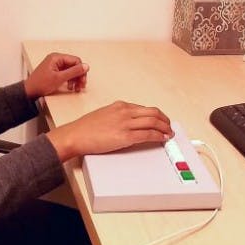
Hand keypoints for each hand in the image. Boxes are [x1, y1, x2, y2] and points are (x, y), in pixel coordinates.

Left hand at [25, 52, 88, 98]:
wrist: (29, 91)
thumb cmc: (40, 84)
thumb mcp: (59, 78)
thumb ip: (74, 72)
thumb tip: (86, 66)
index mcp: (57, 57)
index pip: (75, 60)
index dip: (81, 70)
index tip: (83, 80)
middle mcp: (56, 59)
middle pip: (74, 65)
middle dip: (78, 76)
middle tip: (81, 86)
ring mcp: (55, 66)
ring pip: (71, 70)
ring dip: (75, 79)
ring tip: (76, 88)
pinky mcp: (54, 72)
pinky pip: (66, 74)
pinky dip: (70, 80)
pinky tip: (70, 87)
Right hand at [46, 101, 172, 161]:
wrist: (75, 135)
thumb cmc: (85, 128)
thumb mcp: (104, 114)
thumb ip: (118, 116)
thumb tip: (129, 123)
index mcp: (120, 106)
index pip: (144, 108)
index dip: (156, 115)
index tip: (161, 120)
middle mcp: (125, 111)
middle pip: (153, 112)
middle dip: (165, 120)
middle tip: (169, 126)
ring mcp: (126, 123)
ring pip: (153, 122)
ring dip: (165, 128)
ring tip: (169, 133)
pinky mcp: (125, 136)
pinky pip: (148, 134)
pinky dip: (158, 136)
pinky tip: (162, 138)